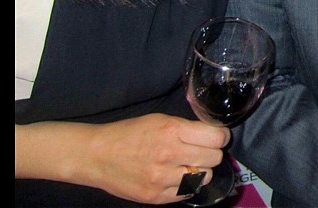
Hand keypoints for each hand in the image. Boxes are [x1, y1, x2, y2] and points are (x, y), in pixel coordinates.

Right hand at [15, 114, 229, 203]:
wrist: (96, 155)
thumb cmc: (129, 133)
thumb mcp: (159, 120)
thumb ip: (186, 128)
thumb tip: (213, 135)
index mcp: (171, 131)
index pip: (216, 138)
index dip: (220, 136)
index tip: (216, 137)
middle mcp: (169, 155)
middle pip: (214, 158)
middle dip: (211, 153)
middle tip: (201, 150)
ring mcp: (162, 179)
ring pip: (204, 177)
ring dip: (200, 171)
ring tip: (188, 164)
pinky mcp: (155, 197)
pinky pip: (187, 193)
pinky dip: (186, 185)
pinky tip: (176, 176)